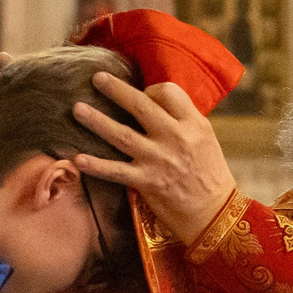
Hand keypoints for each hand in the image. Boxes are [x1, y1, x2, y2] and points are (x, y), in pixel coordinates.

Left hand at [71, 71, 238, 245]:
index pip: (168, 93)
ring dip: (97, 121)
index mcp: (193, 124)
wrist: (215, 213)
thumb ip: (182, 120)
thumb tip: (155, 103)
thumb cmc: (210, 174)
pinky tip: (77, 158)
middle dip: (116, 89)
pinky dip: (96, 165)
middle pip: (141, 106)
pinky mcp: (147, 182)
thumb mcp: (205, 138)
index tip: (143, 94)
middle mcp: (175, 138)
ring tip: (77, 109)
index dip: (152, 90)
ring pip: (122, 135)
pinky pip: (116, 171)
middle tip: (97, 78)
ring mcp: (159, 160)